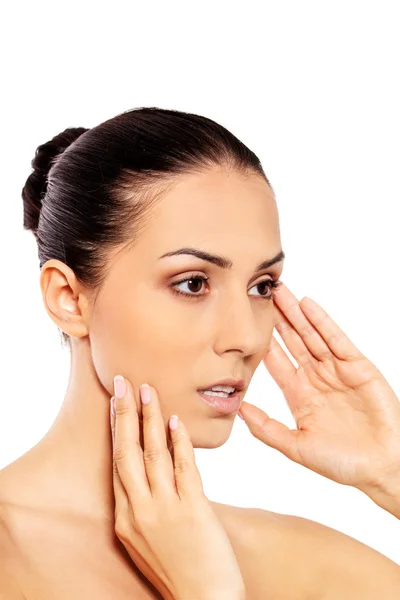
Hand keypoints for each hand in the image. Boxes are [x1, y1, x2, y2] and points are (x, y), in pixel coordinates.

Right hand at [110, 376, 245, 599]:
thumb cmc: (177, 568)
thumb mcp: (146, 539)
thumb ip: (143, 505)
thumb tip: (148, 472)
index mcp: (125, 518)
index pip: (117, 463)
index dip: (116, 430)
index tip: (117, 403)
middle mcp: (140, 511)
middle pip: (126, 452)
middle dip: (124, 414)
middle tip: (122, 382)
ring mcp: (165, 510)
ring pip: (152, 454)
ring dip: (150, 419)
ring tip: (148, 390)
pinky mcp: (193, 510)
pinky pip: (184, 468)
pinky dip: (179, 442)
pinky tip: (175, 421)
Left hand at [238, 282, 399, 493]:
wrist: (383, 466)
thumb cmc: (343, 463)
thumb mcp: (296, 447)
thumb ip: (266, 429)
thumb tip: (238, 409)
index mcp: (299, 395)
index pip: (276, 362)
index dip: (262, 342)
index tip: (246, 324)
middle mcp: (316, 378)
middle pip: (292, 341)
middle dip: (277, 319)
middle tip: (261, 295)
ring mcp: (337, 370)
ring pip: (311, 335)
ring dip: (296, 314)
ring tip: (280, 292)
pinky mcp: (358, 366)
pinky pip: (337, 339)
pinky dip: (322, 322)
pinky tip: (308, 306)